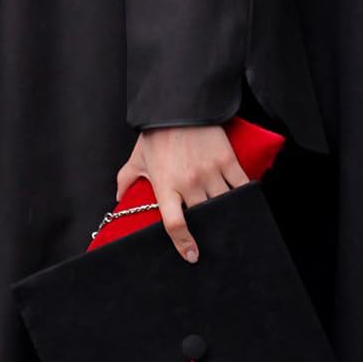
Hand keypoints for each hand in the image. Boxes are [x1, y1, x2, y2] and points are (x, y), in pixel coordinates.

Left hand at [116, 124, 247, 260]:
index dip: (184, 243)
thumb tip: (119, 198)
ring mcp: (209, 171)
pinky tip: (244, 198)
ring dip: (226, 210)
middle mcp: (188, 183)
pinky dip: (243, 193)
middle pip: (203, 215)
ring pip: (223, 201)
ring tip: (229, 217)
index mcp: (165, 186)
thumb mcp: (136, 159)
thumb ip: (126, 180)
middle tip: (213, 233)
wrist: (179, 106)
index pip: (175, 224)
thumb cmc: (157, 133)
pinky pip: (240, 183)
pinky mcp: (226, 159)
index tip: (192, 256)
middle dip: (208, 227)